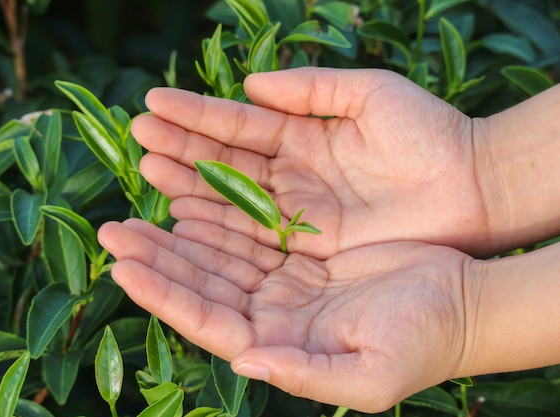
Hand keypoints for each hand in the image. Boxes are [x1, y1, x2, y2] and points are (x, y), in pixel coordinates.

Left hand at [98, 219, 472, 411]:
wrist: (460, 304)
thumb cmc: (423, 343)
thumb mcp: (370, 375)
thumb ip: (307, 375)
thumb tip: (247, 360)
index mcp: (277, 344)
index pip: (206, 321)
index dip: (164, 296)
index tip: (126, 268)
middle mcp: (270, 314)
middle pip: (200, 283)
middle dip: (156, 258)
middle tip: (114, 231)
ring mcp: (282, 279)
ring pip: (217, 252)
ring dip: (177, 230)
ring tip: (138, 210)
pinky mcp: (300, 249)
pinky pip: (248, 227)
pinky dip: (218, 212)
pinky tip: (188, 199)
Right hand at [133, 67, 492, 258]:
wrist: (472, 188)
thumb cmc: (428, 134)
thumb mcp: (371, 95)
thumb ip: (312, 87)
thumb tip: (251, 85)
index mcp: (301, 134)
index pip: (238, 125)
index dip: (196, 115)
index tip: (153, 105)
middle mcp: (290, 174)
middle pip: (225, 163)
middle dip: (181, 150)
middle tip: (137, 139)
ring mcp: (296, 212)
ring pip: (232, 200)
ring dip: (189, 188)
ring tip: (149, 174)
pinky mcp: (308, 246)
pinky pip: (255, 236)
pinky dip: (219, 227)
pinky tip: (183, 217)